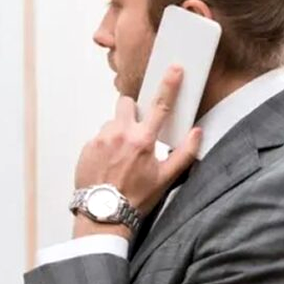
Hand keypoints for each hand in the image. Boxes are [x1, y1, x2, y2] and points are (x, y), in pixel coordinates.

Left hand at [73, 65, 202, 215]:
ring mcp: (100, 139)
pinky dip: (105, 145)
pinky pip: (98, 137)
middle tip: (136, 132)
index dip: (169, 84)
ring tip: (121, 155)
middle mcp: (120, 134)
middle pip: (126, 104)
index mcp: (142, 140)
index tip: (174, 69)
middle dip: (132, 112)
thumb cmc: (135, 199)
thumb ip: (185, 153)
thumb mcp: (166, 178)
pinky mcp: (87, 147)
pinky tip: (109, 163)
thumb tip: (197, 133)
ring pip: (112, 122)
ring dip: (118, 131)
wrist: (104, 214)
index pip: (160, 105)